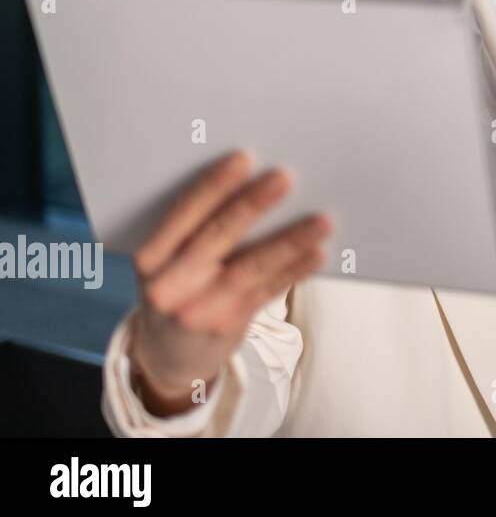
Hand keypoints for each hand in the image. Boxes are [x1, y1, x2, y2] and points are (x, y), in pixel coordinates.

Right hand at [127, 149, 331, 416]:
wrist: (167, 357)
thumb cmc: (177, 289)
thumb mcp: (167, 263)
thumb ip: (195, 231)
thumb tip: (254, 184)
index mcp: (151, 257)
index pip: (182, 214)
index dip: (214, 186)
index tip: (244, 158)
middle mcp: (169, 284)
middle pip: (217, 236)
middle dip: (253, 204)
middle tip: (286, 177)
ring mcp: (198, 308)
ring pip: (250, 266)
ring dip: (290, 240)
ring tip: (323, 220)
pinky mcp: (226, 325)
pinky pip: (267, 291)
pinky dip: (295, 271)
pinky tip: (318, 253)